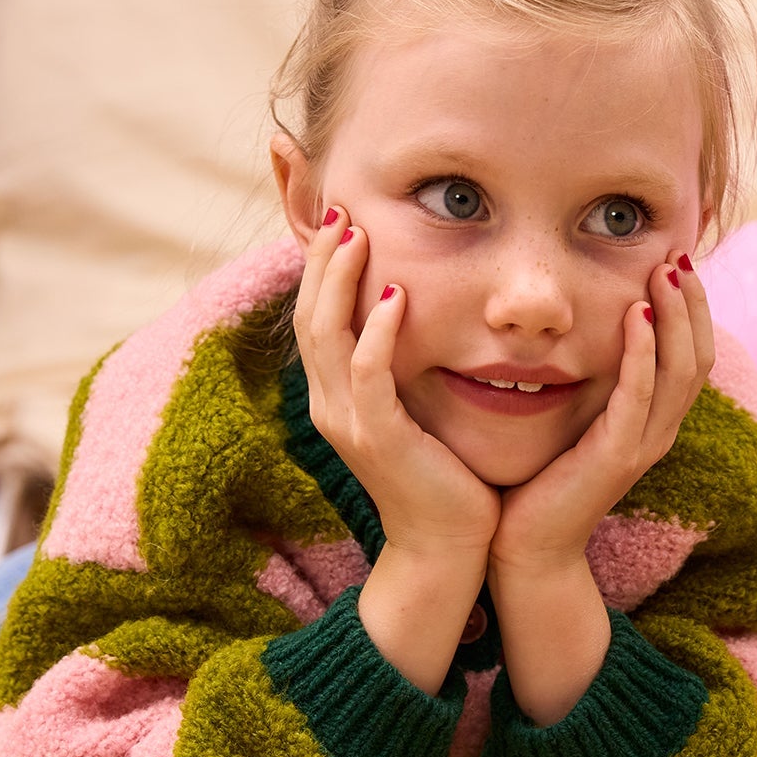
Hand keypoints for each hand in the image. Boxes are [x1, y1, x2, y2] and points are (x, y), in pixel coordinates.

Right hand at [293, 208, 500, 561]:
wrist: (446, 545)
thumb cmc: (441, 473)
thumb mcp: (412, 408)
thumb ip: (402, 365)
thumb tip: (415, 313)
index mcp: (334, 396)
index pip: (315, 317)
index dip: (321, 268)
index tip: (342, 220)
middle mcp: (329, 404)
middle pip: (309, 316)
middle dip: (324, 260)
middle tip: (343, 211)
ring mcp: (348, 422)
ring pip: (327, 336)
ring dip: (341, 282)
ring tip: (359, 235)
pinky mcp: (378, 438)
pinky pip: (368, 375)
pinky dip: (378, 332)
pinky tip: (398, 297)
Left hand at [490, 254, 714, 573]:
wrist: (527, 546)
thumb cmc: (540, 481)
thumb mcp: (572, 419)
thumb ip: (587, 380)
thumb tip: (578, 328)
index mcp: (652, 421)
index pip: (692, 354)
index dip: (691, 308)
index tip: (675, 260)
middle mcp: (658, 431)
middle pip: (699, 355)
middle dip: (692, 302)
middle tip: (679, 254)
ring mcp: (643, 445)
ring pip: (680, 371)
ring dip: (675, 317)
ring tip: (666, 273)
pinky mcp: (617, 456)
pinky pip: (639, 395)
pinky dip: (641, 353)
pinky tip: (635, 316)